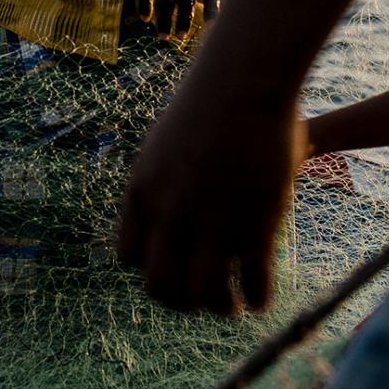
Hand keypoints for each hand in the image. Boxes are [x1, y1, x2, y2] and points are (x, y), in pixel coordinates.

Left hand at [118, 82, 302, 313]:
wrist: (242, 81)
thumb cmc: (210, 101)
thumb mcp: (166, 143)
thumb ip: (163, 178)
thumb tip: (169, 195)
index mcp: (142, 193)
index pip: (129, 257)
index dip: (152, 266)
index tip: (175, 263)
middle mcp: (169, 215)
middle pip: (160, 287)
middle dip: (179, 301)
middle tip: (201, 297)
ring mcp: (210, 224)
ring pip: (204, 296)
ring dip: (217, 307)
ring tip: (231, 306)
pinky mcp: (254, 227)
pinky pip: (250, 285)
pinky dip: (255, 300)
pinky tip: (259, 300)